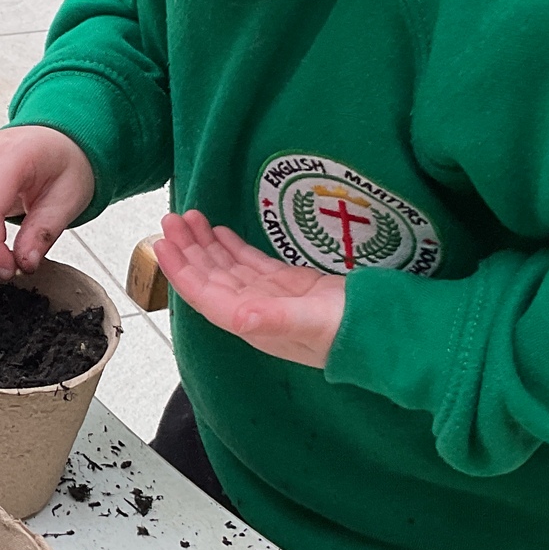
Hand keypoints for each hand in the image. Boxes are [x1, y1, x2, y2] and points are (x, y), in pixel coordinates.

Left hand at [154, 210, 346, 367]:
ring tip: (189, 218)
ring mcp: (270, 297)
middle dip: (188, 250)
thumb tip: (238, 318)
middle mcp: (254, 311)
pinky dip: (232, 248)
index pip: (205, 296)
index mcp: (252, 321)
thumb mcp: (311, 324)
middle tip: (171, 218)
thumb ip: (273, 320)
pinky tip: (218, 232)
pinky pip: (250, 264)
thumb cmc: (348, 331)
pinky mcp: (288, 285)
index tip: (163, 244)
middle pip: (210, 278)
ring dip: (206, 245)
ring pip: (227, 269)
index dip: (181, 272)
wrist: (384, 331)